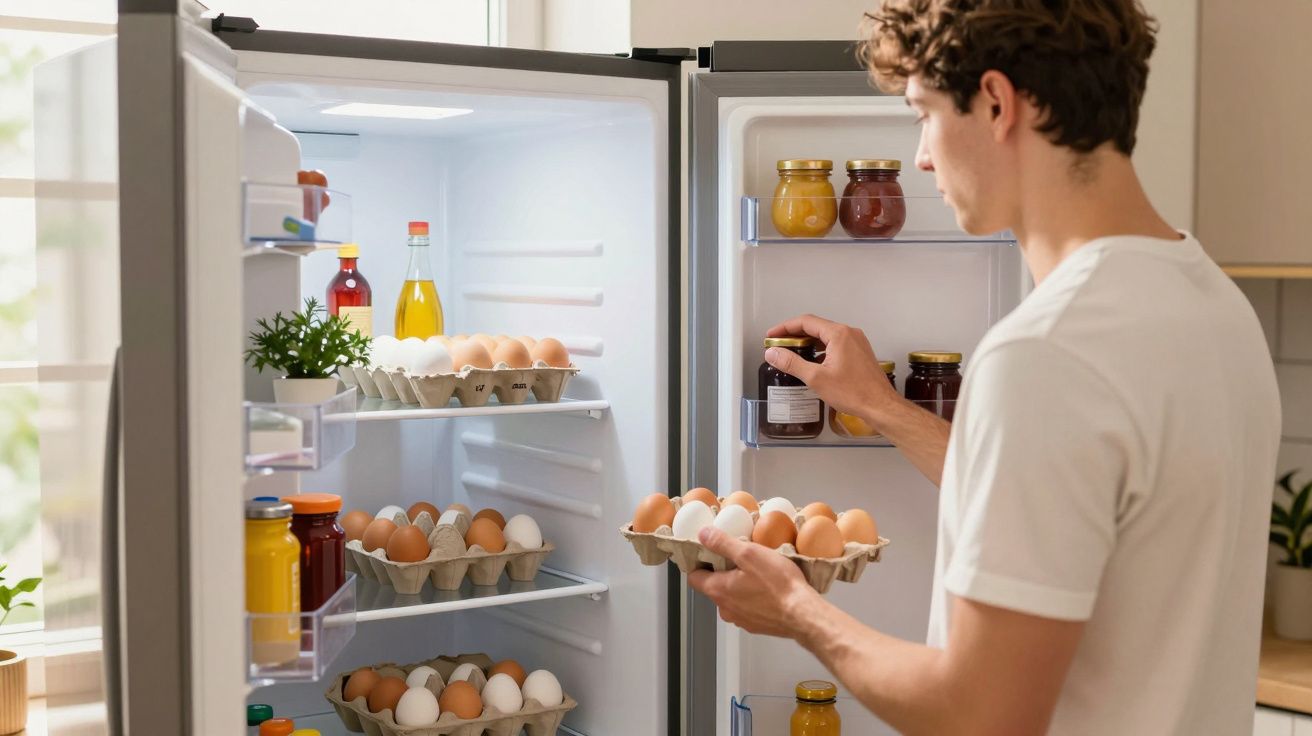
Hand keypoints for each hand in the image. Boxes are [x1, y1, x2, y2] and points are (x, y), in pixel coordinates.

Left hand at [687, 527, 822, 637]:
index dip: (700, 562)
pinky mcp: (757, 625)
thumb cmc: (778, 584)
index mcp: (718, 590)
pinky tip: (770, 588)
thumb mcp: (749, 553)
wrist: (803, 614)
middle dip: (724, 571)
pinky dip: (754, 598)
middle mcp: (725, 609)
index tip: (711, 552)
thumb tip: (703, 535)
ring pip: (732, 597)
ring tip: (760, 573)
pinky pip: (749, 607)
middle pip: (714, 586)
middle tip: (742, 558)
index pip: (694, 577)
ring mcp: (741, 619)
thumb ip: (722, 543)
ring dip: (741, 585)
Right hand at [766, 314, 896, 418]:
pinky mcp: (860, 353)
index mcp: (838, 334)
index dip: (785, 327)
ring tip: (793, 352)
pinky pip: (836, 344)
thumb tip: (773, 353)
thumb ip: (792, 363)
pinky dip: (821, 349)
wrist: (880, 406)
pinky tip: (813, 362)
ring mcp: (857, 342)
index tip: (772, 336)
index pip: (806, 322)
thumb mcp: (816, 378)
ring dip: (809, 341)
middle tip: (779, 344)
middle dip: (795, 334)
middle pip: (816, 326)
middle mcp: (849, 333)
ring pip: (827, 336)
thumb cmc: (854, 392)